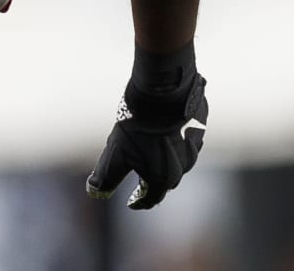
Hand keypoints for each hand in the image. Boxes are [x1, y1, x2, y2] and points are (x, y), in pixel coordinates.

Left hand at [86, 73, 207, 208]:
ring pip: (180, 160)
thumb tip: (93, 191)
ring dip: (166, 161)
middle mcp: (184, 166)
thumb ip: (106, 177)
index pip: (151, 198)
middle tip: (140, 181)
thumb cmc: (136, 126)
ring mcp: (195, 146)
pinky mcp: (199, 127)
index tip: (131, 202)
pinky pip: (187, 139)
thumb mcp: (115, 154)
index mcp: (164, 178)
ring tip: (152, 155)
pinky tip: (167, 132)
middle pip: (166, 181)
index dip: (139, 202)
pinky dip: (176, 141)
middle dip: (152, 183)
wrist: (161, 93)